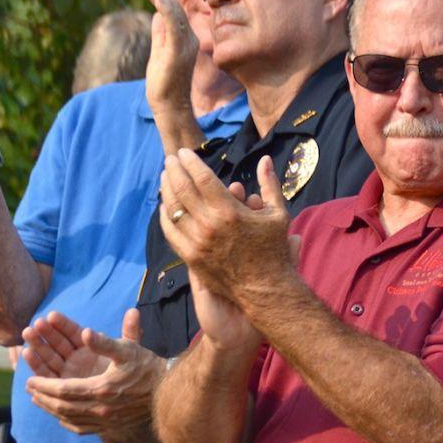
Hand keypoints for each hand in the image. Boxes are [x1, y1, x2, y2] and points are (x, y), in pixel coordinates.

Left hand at [22, 309, 161, 434]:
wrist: (169, 392)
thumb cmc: (147, 366)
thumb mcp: (128, 349)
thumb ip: (104, 342)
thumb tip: (85, 332)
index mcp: (101, 390)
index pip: (64, 390)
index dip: (44, 385)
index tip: (29, 379)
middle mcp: (101, 409)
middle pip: (62, 406)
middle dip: (43, 396)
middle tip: (29, 388)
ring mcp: (105, 421)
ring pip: (69, 418)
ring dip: (50, 409)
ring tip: (38, 400)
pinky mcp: (110, 427)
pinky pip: (81, 428)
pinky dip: (66, 421)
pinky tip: (60, 416)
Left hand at [132, 0, 198, 115]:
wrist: (169, 107)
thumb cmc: (164, 84)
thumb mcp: (159, 52)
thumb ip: (160, 33)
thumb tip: (157, 13)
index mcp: (186, 39)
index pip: (175, 10)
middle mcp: (190, 39)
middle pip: (175, 6)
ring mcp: (186, 44)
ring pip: (175, 10)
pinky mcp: (178, 51)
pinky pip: (174, 23)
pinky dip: (164, 7)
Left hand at [162, 150, 300, 292]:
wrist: (264, 289)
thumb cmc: (273, 250)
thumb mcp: (278, 214)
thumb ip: (269, 185)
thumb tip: (265, 159)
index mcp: (229, 211)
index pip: (201, 178)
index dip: (190, 162)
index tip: (184, 153)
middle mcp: (209, 225)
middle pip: (182, 189)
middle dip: (173, 170)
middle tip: (170, 159)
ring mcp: (197, 242)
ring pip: (172, 210)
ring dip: (166, 190)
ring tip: (165, 178)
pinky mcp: (191, 257)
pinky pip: (171, 232)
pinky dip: (164, 217)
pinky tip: (164, 207)